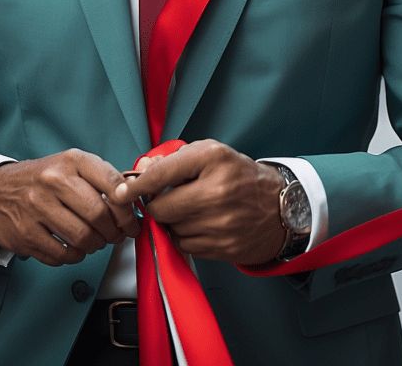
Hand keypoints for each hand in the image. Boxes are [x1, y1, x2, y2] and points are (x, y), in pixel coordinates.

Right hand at [0, 149, 141, 266]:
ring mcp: (36, 207)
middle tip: (116, 236)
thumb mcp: (72, 165)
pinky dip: (75, 256)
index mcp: (71, 161)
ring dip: (96, 245)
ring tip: (95, 241)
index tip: (132, 221)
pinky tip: (74, 248)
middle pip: (99, 215)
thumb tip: (133, 200)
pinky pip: (62, 255)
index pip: (112, 184)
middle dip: (114, 232)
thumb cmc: (43, 178)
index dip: (128, 209)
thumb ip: (102, 179)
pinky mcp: (25, 233)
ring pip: (83, 238)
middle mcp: (53, 180)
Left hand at [110, 139, 286, 264]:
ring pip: (171, 228)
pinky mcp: (223, 247)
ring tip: (187, 209)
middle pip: (161, 208)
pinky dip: (183, 236)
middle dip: (154, 205)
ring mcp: (221, 223)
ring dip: (170, 221)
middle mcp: (217, 191)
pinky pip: (185, 245)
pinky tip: (197, 224)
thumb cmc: (239, 176)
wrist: (281, 207)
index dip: (136, 184)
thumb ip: (174, 159)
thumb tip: (141, 169)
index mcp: (213, 159)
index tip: (120, 191)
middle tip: (161, 199)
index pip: (163, 173)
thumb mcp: (210, 153)